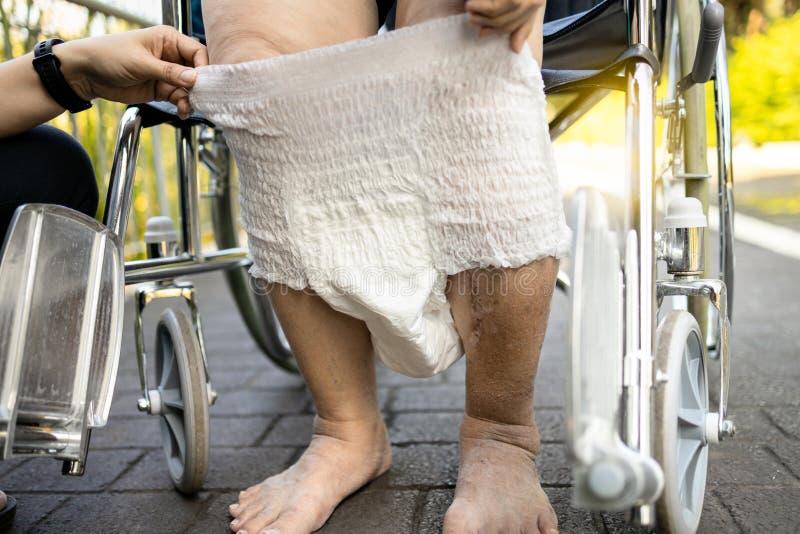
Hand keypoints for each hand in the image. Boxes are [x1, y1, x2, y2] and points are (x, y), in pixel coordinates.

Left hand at [57, 25, 207, 118]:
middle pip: (197, 71)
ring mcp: (167, 74)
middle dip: (200, 86)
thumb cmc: (108, 55)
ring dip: (191, 99)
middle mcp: (171, 55)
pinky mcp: (161, 89)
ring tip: (187, 108)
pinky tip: (182, 112)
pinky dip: (183, 106)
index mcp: (168, 39)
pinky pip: (179, 98)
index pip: (197, 51)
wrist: (86, 74)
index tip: (204, 83)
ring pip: (190, 88)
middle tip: (200, 99)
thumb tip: (194, 78)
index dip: (204, 67)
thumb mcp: (141, 63)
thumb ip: (169, 72)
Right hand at [465, 0, 544, 52]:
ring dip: (481, 16)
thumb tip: (515, 49)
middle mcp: (534, 1)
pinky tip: (470, 4)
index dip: (498, 32)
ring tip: (468, 9)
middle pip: (507, 23)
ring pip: (500, 17)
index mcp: (537, 2)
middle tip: (471, 21)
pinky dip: (481, 8)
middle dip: (488, 25)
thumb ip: (521, 21)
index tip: (481, 33)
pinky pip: (496, 8)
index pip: (516, 25)